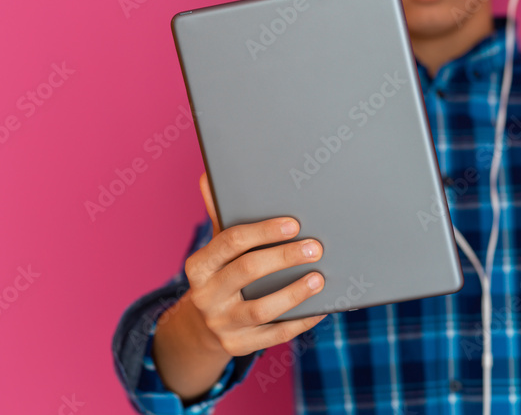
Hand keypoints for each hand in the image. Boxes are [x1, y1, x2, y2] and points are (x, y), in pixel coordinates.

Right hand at [185, 173, 328, 357]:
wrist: (204, 324)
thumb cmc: (221, 272)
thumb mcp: (217, 246)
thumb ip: (220, 213)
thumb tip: (210, 175)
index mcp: (198, 265)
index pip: (231, 242)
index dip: (264, 231)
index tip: (294, 223)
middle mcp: (205, 296)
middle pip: (247, 272)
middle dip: (284, 257)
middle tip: (315, 247)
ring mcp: (221, 324)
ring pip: (260, 309)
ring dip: (293, 292)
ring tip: (320, 278)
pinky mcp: (238, 346)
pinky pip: (274, 335)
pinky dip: (300, 320)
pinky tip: (321, 307)